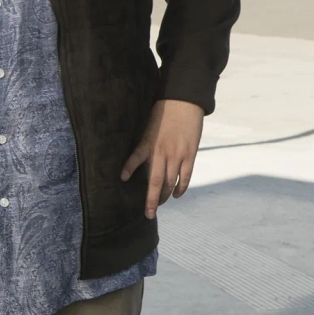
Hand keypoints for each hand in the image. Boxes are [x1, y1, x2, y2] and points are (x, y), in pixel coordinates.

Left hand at [120, 98, 203, 216]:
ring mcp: (177, 155)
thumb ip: (142, 143)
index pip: (135, 160)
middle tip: (148, 213)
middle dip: (151, 200)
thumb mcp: (147, 126)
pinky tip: (176, 195)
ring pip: (170, 182)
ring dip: (164, 195)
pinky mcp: (189, 155)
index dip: (129, 169)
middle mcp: (161, 152)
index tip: (123, 179)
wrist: (184, 101)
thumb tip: (137, 158)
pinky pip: (185, 176)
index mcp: (148, 143)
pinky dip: (180, 188)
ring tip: (160, 204)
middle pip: (155, 181)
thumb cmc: (162, 112)